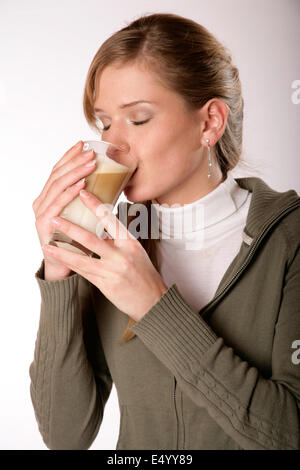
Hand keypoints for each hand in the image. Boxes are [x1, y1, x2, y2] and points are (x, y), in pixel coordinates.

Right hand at [32, 141, 96, 279]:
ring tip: (90, 163)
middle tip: (90, 150)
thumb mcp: (83, 215)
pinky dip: (70, 192)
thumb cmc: (77, 239)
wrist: (66, 267)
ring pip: (57, 186)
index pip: (58, 171)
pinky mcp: (44, 224)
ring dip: (75, 172)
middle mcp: (41, 202)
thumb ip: (90, 201)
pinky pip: (57, 204)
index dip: (70, 156)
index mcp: (49, 197)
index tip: (83, 144)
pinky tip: (82, 184)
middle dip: (74, 160)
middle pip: (57, 174)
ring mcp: (41, 213)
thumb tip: (113, 184)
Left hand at [42, 190, 167, 320]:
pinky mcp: (106, 285)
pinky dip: (69, 264)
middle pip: (92, 239)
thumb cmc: (145, 274)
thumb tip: (100, 229)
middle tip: (54, 218)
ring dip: (62, 250)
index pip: (111, 220)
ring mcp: (113, 271)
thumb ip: (118, 241)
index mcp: (130, 243)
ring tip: (47, 242)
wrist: (154, 300)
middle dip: (70, 228)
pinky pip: (83, 272)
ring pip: (82, 258)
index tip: (82, 193)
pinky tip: (59, 259)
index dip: (95, 206)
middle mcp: (122, 255)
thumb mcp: (136, 252)